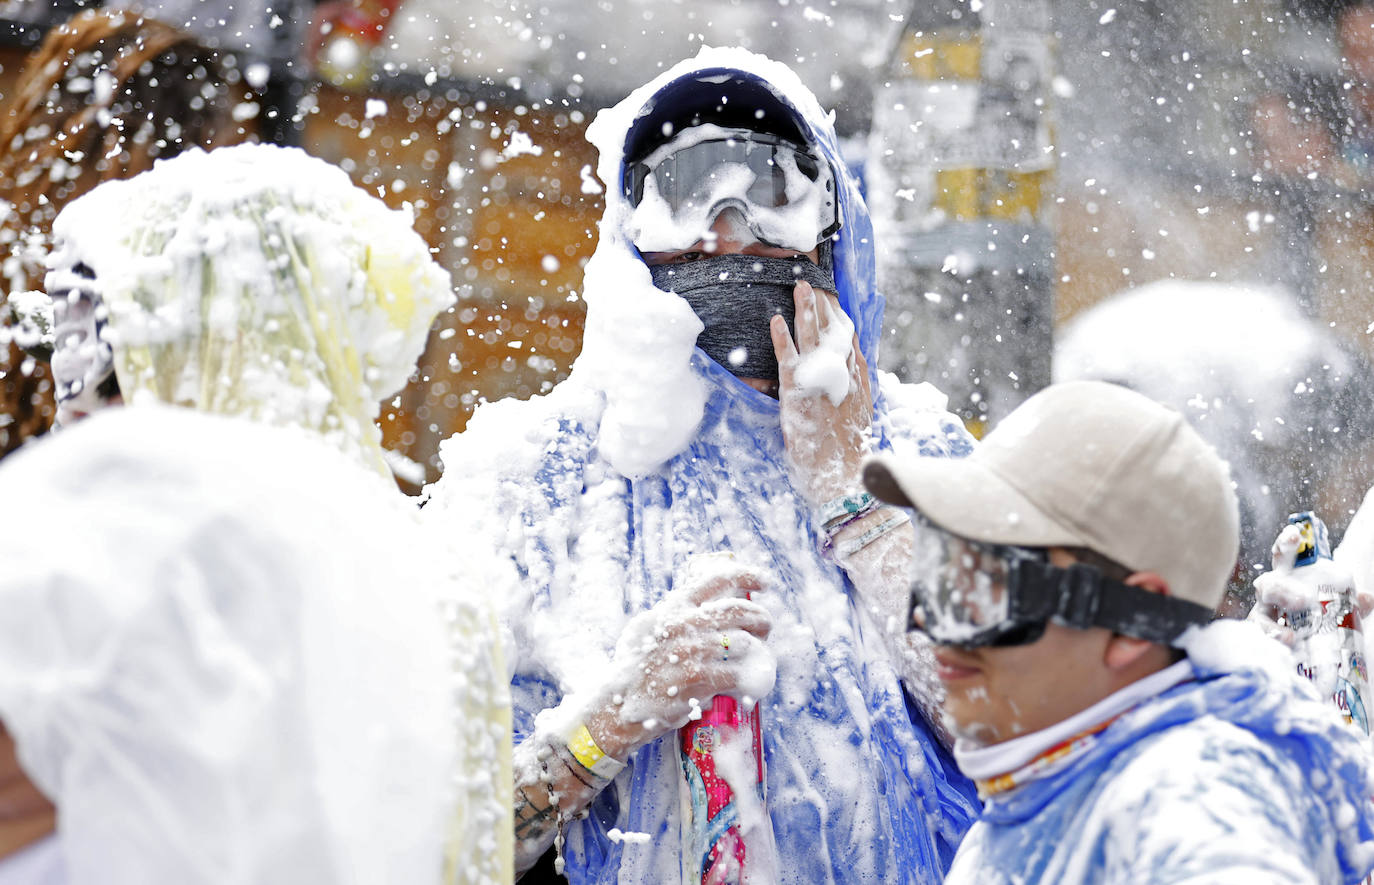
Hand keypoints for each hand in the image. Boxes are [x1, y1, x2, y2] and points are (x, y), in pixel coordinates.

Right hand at [585, 562, 774, 759]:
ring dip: (756, 650)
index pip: (716, 580)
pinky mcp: (698, 680)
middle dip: (760, 617)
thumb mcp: (646, 628)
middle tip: (765, 627)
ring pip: (742, 642)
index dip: (747, 575)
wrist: (618, 703)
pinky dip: (746, 680)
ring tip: (755, 657)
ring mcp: (691, 651)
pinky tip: (746, 685)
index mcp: (673, 607)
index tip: (765, 581)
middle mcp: (683, 624)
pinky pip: (737, 675)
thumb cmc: (633, 667)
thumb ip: (673, 614)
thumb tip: (702, 604)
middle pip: (738, 609)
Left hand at [770, 280, 872, 503]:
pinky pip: (788, 358)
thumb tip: (851, 375)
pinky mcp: (798, 390)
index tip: (832, 298)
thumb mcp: (858, 413)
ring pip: (812, 336)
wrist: (842, 472)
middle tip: (814, 282)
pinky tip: (774, 320)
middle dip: (823, 305)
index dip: (839, 317)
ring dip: (805, 310)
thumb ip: (854, 389)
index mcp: (856, 377)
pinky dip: (781, 338)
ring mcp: (819, 379)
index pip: (848, 338)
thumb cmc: (848, 448)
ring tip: (799, 287)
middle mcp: (841, 373)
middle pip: (832, 330)